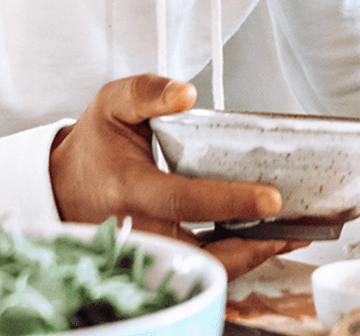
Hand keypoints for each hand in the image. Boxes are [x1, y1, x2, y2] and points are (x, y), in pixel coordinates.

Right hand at [49, 74, 308, 278]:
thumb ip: (147, 92)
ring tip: (292, 235)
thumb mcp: (113, 104)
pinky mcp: (155, 258)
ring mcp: (146, 248)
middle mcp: (137, 226)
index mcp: (128, 187)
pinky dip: (234, 259)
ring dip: (249, 256)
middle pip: (199, 251)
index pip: (182, 201)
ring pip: (202, 267)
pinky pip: (198, 267)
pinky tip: (266, 241)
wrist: (63, 185)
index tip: (271, 198)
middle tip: (296, 228)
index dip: (228, 202)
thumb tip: (185, 93)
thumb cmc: (96, 144)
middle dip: (250, 246)